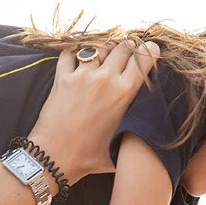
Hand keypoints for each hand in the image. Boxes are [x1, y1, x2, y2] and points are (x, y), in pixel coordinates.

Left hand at [30, 40, 160, 182]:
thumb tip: (151, 126)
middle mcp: (105, 79)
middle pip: (123, 47)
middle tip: (128, 50)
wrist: (55, 158)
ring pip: (99, 47)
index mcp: (125, 93)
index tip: (150, 49)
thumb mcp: (123, 140)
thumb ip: (138, 127)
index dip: (149, 50)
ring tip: (105, 55)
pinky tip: (79, 57)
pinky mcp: (62, 78)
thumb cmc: (90, 157)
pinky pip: (70, 53)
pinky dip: (75, 52)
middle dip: (129, 46)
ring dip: (104, 49)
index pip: (143, 59)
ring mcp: (82, 76)